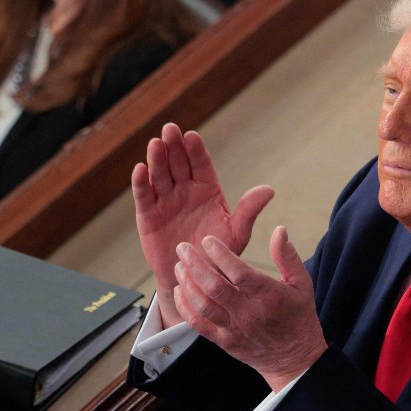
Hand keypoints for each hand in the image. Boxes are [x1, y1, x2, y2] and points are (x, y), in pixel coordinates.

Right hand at [131, 123, 273, 326]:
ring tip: (156, 145)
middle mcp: (185, 190)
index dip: (196, 151)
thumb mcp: (237, 233)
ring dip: (157, 160)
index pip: (201, 164)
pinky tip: (140, 170)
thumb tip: (269, 189)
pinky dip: (141, 183)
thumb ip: (248, 211)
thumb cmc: (218, 255)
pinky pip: (144, 196)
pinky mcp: (148, 215)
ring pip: (160, 175)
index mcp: (207, 189)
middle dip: (174, 147)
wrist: (193, 279)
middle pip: (178, 163)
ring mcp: (165, 201)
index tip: (192, 137)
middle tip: (170, 130)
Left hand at [173, 226, 326, 390]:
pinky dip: (184, 307)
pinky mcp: (223, 341)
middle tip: (182, 248)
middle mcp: (248, 313)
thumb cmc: (298, 317)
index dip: (221, 255)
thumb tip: (279, 230)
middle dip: (195, 264)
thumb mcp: (302, 284)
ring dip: (187, 284)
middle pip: (215, 288)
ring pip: (203, 306)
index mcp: (268, 296)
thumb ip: (287, 256)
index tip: (208, 240)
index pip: (240, 273)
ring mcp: (234, 329)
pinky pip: (198, 325)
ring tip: (179, 266)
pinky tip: (179, 290)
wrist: (294, 360)